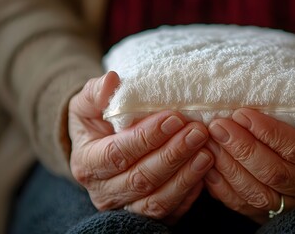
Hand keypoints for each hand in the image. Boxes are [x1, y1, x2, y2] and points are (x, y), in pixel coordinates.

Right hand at [68, 71, 213, 223]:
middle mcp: (105, 191)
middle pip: (140, 179)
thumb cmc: (98, 122)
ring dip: (185, 177)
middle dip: (172, 155)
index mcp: (87, 163)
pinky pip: (170, 211)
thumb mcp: (88, 104)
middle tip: (198, 132)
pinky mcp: (147, 214)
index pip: (117, 154)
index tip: (174, 119)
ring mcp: (126, 207)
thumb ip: (97, 93)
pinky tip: (205, 174)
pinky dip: (189, 194)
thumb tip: (112, 80)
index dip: (146, 138)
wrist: (102, 148)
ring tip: (207, 153)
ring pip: (157, 201)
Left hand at [204, 67, 294, 222]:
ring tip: (210, 144)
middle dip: (243, 151)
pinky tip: (209, 167)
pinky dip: (225, 189)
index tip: (241, 114)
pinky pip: (247, 205)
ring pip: (259, 195)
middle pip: (276, 175)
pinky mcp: (277, 208)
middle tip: (219, 127)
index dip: (268, 133)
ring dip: (230, 170)